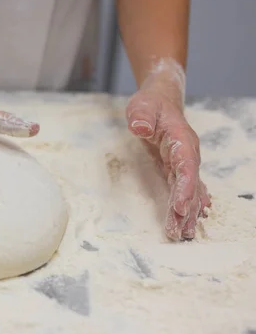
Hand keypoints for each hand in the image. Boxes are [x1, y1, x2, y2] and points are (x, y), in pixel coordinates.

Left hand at [126, 58, 210, 240]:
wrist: (161, 99)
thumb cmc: (150, 104)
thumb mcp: (142, 107)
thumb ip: (142, 117)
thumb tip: (141, 127)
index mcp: (181, 140)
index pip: (186, 167)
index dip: (185, 188)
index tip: (182, 208)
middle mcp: (188, 153)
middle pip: (190, 185)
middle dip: (186, 209)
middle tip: (179, 232)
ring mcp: (185, 161)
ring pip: (189, 190)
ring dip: (187, 212)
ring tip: (183, 234)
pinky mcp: (177, 166)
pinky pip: (184, 187)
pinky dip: (188, 203)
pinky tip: (192, 218)